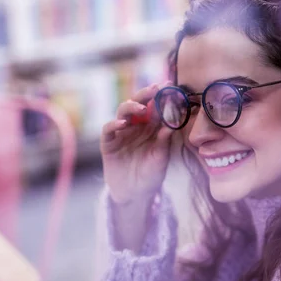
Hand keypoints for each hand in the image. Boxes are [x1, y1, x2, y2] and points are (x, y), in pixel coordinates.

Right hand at [101, 82, 172, 205]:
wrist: (134, 195)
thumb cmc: (150, 175)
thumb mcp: (160, 158)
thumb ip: (164, 141)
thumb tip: (172, 124)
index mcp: (151, 127)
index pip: (155, 107)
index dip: (161, 96)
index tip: (168, 85)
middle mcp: (136, 126)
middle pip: (138, 104)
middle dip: (145, 94)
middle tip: (154, 88)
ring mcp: (121, 133)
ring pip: (122, 112)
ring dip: (131, 106)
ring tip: (140, 108)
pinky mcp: (108, 143)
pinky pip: (108, 129)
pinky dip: (114, 124)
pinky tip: (123, 124)